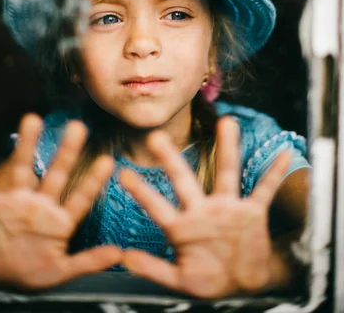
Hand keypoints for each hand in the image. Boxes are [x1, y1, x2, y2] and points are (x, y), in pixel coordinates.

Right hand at [0, 114, 120, 288]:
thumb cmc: (30, 271)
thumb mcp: (60, 271)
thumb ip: (88, 261)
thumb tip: (119, 254)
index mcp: (59, 220)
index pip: (80, 197)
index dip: (93, 180)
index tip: (108, 160)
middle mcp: (39, 204)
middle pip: (56, 174)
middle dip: (66, 151)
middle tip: (78, 126)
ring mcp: (15, 201)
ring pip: (22, 169)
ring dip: (25, 145)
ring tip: (32, 118)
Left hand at [120, 116, 290, 297]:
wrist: (244, 283)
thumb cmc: (210, 280)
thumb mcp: (181, 280)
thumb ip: (154, 270)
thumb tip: (125, 258)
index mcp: (183, 228)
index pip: (158, 206)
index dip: (142, 192)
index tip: (123, 174)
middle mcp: (204, 210)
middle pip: (184, 180)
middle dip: (170, 159)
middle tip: (155, 136)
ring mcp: (228, 209)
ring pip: (226, 174)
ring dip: (228, 148)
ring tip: (227, 121)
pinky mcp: (252, 213)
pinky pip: (265, 190)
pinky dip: (275, 174)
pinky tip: (283, 155)